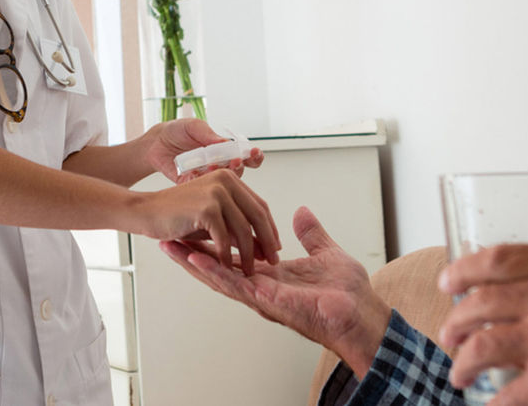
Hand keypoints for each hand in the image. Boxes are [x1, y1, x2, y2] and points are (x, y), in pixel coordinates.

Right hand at [136, 168, 279, 274]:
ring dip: (249, 254)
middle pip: (257, 216)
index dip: (270, 228)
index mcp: (230, 178)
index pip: (260, 205)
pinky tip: (228, 268)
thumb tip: (266, 246)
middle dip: (267, 242)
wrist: (146, 211)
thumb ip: (238, 228)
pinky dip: (227, 256)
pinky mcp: (206, 208)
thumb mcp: (215, 219)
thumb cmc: (179, 215)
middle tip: (273, 261)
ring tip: (250, 270)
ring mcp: (216, 193)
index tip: (275, 246)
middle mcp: (226, 180)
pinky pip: (224, 238)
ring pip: (243, 229)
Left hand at [142, 118, 263, 182]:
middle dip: (239, 167)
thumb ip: (209, 135)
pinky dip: (200, 180)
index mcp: (225, 150)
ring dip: (220, 175)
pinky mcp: (192, 184)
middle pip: (238, 172)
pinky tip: (196, 171)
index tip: (254, 152)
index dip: (254, 156)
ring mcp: (207, 176)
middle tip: (235, 161)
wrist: (155, 142)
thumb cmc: (178, 131)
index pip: (247, 157)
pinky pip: (200, 187)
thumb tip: (227, 143)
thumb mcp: (194, 126)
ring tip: (213, 165)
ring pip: (222, 183)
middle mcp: (219, 165)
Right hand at [160, 206, 391, 376]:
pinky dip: (215, 272)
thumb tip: (301, 213)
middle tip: (166, 239)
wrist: (361, 315)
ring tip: (170, 247)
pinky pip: (236, 285)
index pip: (234, 258)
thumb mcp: (325, 252)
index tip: (192, 230)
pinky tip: (197, 259)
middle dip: (191, 256)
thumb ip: (311, 234)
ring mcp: (262, 295)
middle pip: (219, 268)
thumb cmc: (348, 292)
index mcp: (272, 276)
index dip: (212, 245)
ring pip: (220, 277)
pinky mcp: (268, 300)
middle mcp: (261, 287)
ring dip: (195, 263)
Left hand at [437, 245, 527, 404]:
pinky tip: (488, 403)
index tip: (448, 282)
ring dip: (461, 362)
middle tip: (449, 336)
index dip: (464, 269)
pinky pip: (501, 392)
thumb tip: (494, 278)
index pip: (499, 258)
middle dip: (456, 323)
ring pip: (479, 346)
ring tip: (458, 373)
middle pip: (480, 302)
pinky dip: (490, 402)